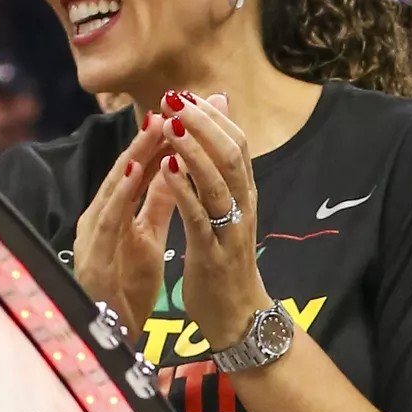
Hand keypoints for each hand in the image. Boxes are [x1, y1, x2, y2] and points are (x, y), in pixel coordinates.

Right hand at [72, 114, 177, 331]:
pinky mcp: (93, 259)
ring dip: (134, 155)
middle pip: (125, 170)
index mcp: (116, 213)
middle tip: (172, 102)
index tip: (185, 108)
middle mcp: (101, 218)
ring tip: (155, 125)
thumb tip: (178, 166)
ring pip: (114, 188)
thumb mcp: (149, 236)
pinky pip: (108, 221)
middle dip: (149, 136)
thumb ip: (159, 202)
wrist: (115, 335)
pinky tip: (134, 171)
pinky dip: (121, 194)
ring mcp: (92, 238)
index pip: (140, 168)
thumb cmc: (128, 285)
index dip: (162, 137)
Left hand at [152, 91, 272, 352]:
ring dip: (194, 149)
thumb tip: (210, 143)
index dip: (213, 117)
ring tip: (170, 125)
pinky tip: (166, 170)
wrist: (238, 317)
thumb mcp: (225, 217)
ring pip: (218, 181)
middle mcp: (243, 207)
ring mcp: (230, 230)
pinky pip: (199, 216)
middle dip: (202, 123)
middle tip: (175, 98)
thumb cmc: (225, 265)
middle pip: (232, 154)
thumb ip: (218, 181)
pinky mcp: (213, 254)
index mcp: (244, 196)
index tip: (187, 94)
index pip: (237, 144)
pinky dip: (184, 190)